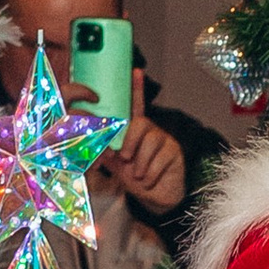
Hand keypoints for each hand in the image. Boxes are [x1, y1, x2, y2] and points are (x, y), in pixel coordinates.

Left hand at [93, 74, 185, 214]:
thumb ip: (106, 151)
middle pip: (140, 124)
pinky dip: (149, 173)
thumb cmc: (136, 178)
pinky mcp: (175, 152)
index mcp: (135, 130)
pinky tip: (148, 180)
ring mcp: (164, 140)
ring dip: (139, 163)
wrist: (156, 197)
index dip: (136, 88)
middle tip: (125, 159)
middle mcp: (151, 131)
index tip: (136, 71)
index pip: (135, 105)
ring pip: (149, 142)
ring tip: (138, 175)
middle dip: (129, 142)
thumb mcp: (116, 163)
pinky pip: (159, 159)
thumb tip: (94, 142)